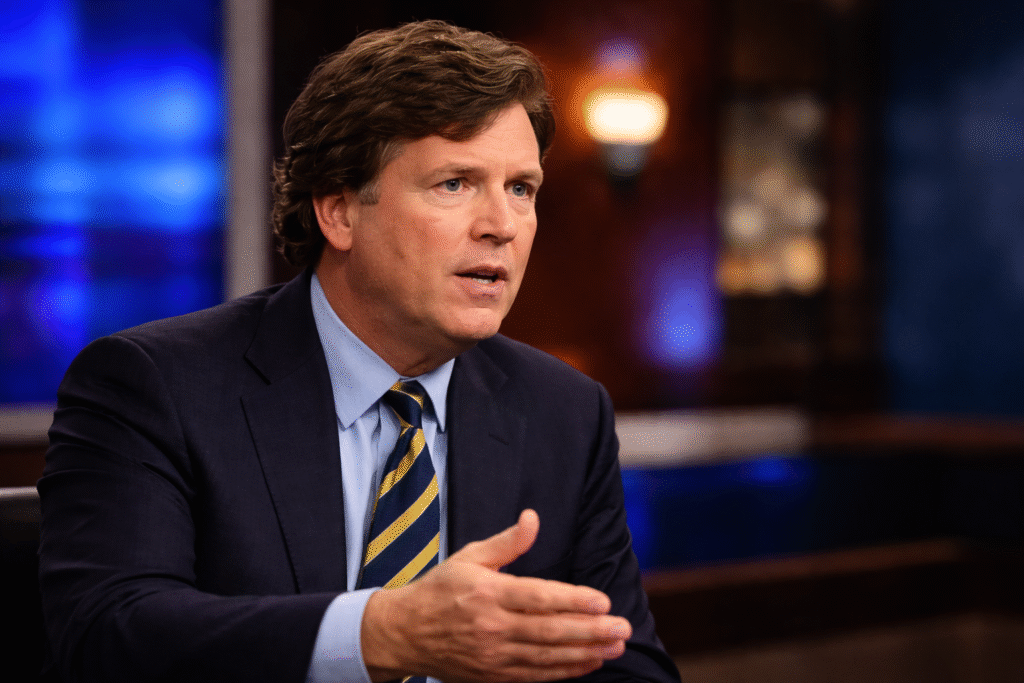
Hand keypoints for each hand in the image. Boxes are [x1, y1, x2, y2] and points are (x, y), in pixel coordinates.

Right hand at [360, 509, 631, 682]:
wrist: (404, 633)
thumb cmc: (439, 589)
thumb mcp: (469, 557)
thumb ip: (507, 542)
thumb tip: (533, 518)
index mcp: (487, 592)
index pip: (538, 597)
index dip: (573, 600)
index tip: (602, 600)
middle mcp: (492, 626)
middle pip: (549, 630)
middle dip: (591, 630)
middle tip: (622, 627)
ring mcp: (493, 655)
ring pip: (547, 656)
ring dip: (585, 652)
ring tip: (616, 645)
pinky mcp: (492, 676)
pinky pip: (536, 675)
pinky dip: (565, 671)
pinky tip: (589, 662)